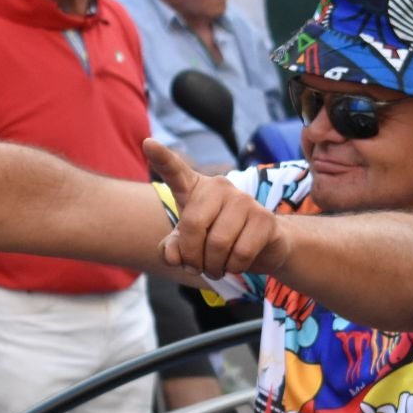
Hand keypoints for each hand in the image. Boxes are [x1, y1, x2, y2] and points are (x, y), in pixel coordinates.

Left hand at [145, 137, 283, 278]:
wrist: (262, 246)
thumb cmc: (218, 240)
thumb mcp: (189, 246)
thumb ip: (173, 249)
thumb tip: (173, 256)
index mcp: (195, 188)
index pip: (175, 171)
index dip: (162, 158)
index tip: (148, 144)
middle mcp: (219, 186)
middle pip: (193, 225)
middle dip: (192, 257)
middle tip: (197, 267)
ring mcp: (244, 199)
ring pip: (218, 243)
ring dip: (213, 266)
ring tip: (216, 267)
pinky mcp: (264, 218)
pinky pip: (241, 252)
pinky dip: (234, 267)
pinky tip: (235, 264)